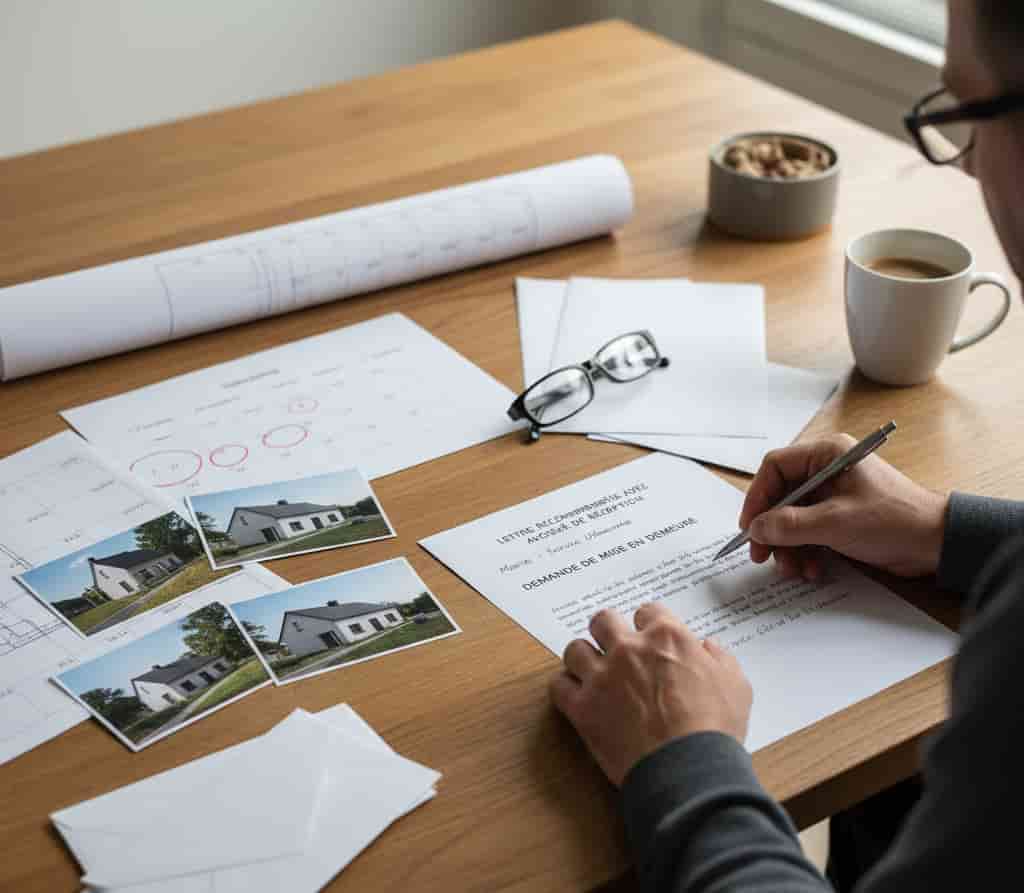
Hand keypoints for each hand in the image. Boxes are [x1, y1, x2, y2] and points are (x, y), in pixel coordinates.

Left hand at [549, 603, 752, 786]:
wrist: (689, 770)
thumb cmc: (715, 729)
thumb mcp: (736, 685)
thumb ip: (719, 659)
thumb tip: (709, 647)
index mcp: (666, 638)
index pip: (648, 610)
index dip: (649, 623)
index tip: (649, 635)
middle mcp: (629, 649)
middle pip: (603, 620)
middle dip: (608, 631)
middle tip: (614, 646)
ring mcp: (602, 677)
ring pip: (574, 649)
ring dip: (583, 658)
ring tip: (591, 671)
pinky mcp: (583, 708)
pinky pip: (559, 686)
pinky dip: (566, 690)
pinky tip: (577, 697)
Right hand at [740, 434, 947, 579]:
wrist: (937, 544)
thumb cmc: (893, 520)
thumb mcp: (834, 523)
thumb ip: (790, 525)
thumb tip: (756, 529)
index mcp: (827, 454)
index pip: (775, 467)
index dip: (757, 497)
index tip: (749, 527)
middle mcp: (827, 470)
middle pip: (781, 497)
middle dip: (772, 530)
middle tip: (762, 556)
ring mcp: (834, 494)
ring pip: (793, 518)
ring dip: (789, 547)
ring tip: (793, 570)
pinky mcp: (841, 516)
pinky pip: (810, 532)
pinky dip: (806, 551)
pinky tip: (812, 570)